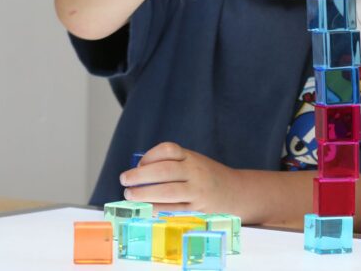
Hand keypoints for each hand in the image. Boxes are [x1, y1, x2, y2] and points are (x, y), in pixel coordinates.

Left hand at [119, 142, 238, 212]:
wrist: (236, 192)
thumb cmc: (207, 177)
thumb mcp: (193, 163)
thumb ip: (171, 166)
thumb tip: (138, 176)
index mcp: (192, 157)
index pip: (168, 150)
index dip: (149, 156)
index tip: (138, 164)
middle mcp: (195, 172)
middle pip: (165, 170)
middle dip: (140, 176)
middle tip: (125, 180)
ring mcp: (197, 191)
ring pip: (168, 192)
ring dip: (145, 194)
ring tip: (130, 196)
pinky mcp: (198, 209)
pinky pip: (174, 210)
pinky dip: (157, 209)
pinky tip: (145, 209)